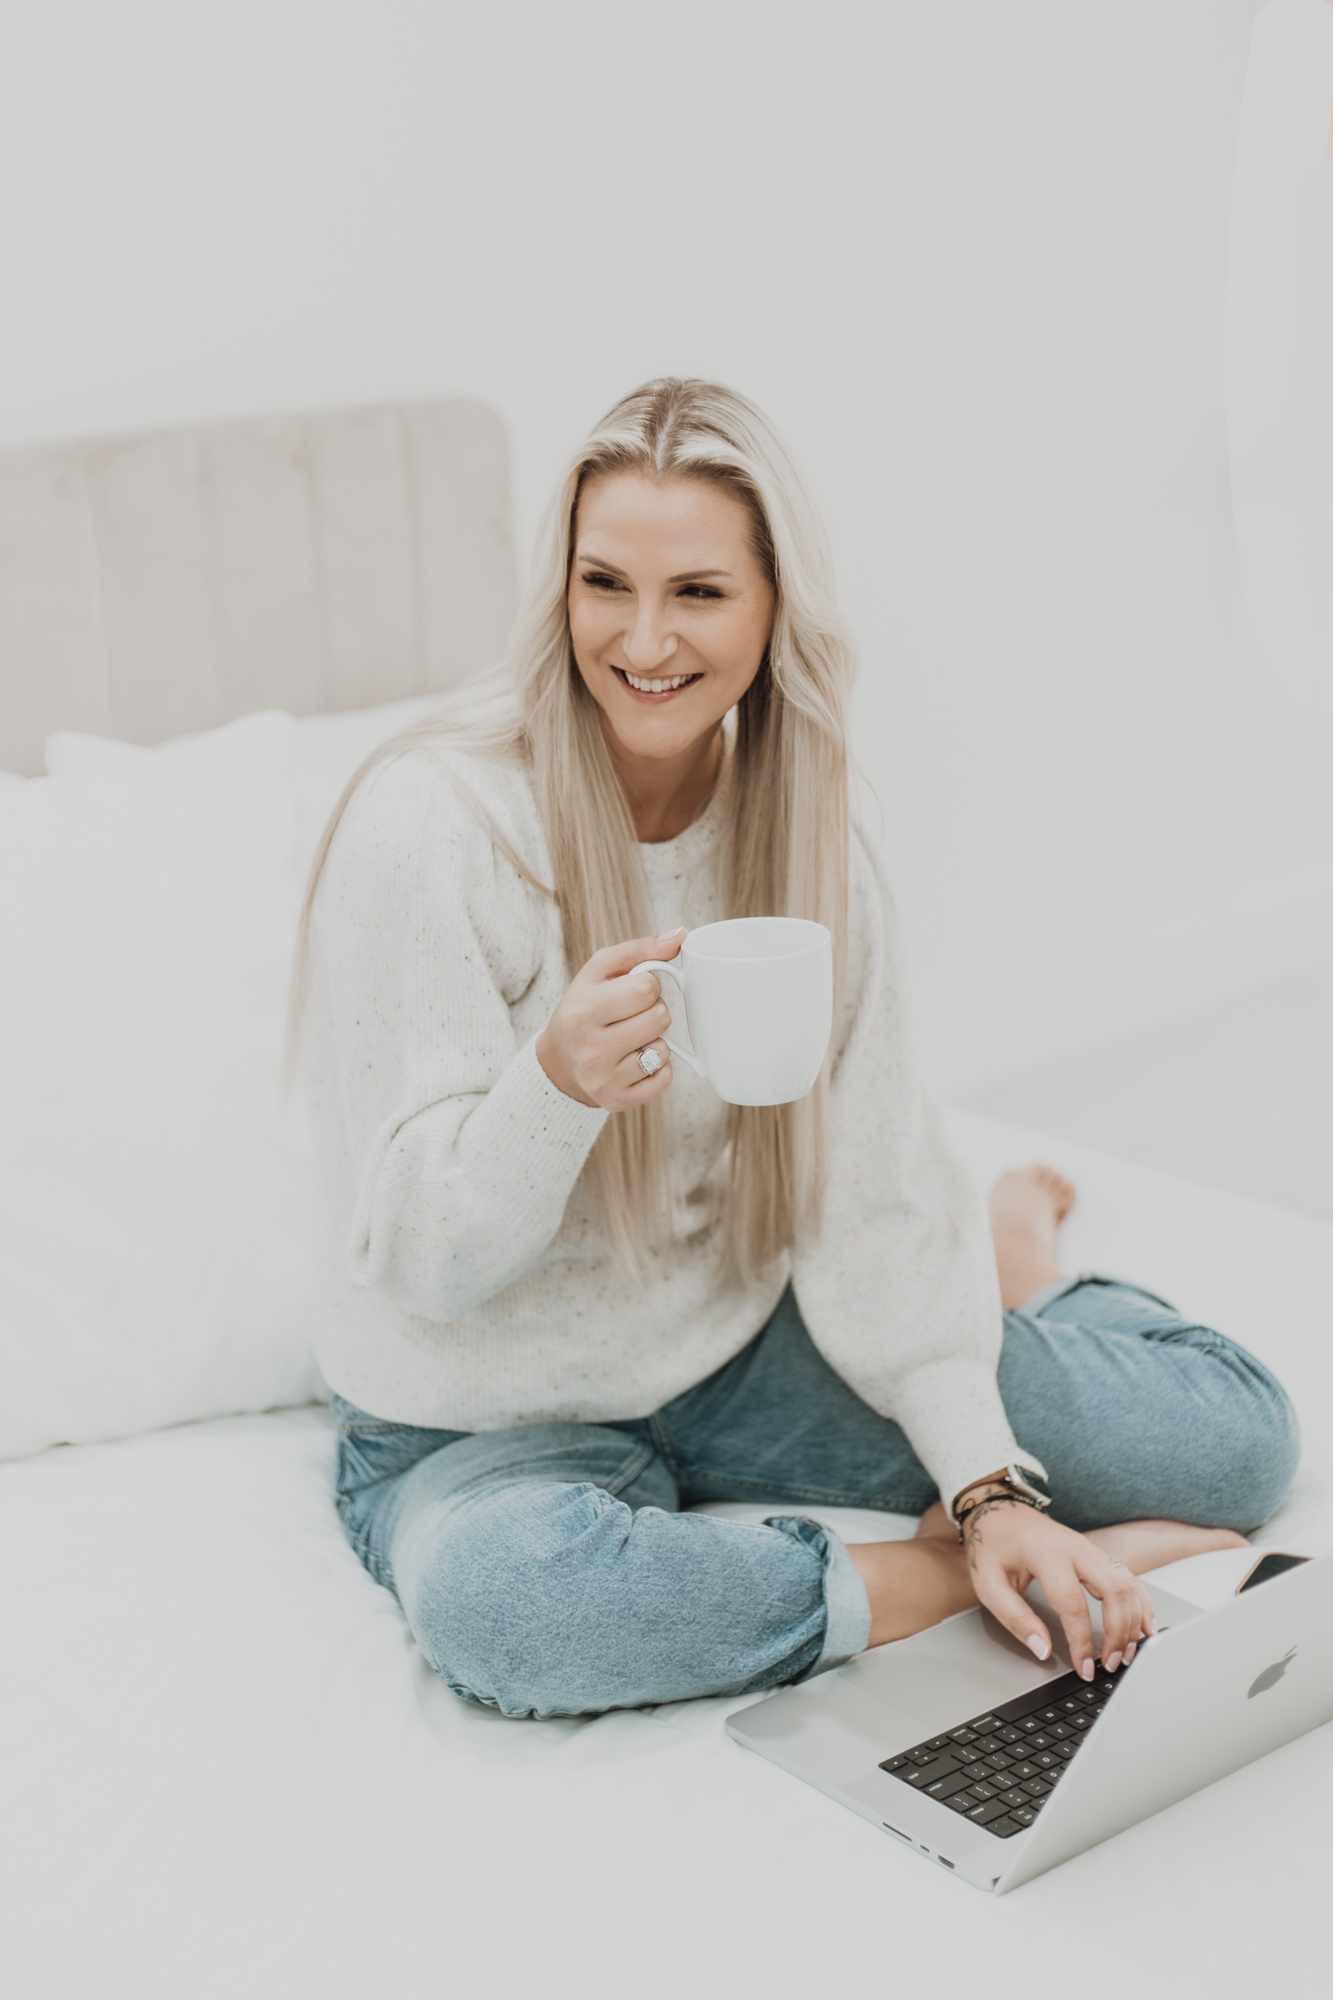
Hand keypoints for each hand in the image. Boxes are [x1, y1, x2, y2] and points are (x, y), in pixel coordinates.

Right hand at [535, 931, 684, 1110]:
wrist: (559, 1060)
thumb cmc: (585, 1006)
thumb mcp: (601, 971)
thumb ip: (641, 950)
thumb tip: (682, 934)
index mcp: (582, 1011)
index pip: (647, 989)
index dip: (647, 986)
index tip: (630, 993)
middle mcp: (589, 1049)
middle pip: (660, 1019)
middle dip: (654, 1012)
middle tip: (631, 1016)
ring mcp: (602, 1080)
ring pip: (663, 1051)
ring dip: (654, 1041)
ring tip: (630, 1040)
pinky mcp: (617, 1101)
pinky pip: (664, 1079)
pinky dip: (657, 1068)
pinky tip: (634, 1061)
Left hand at [961, 1491, 1157, 1680]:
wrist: (998, 1511)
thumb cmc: (992, 1546)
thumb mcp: (988, 1583)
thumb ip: (1015, 1618)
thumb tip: (1042, 1650)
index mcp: (1046, 1554)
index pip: (1073, 1604)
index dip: (1081, 1642)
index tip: (1083, 1668)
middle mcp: (1075, 1548)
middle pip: (1113, 1590)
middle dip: (1119, 1632)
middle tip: (1111, 1663)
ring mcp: (1089, 1548)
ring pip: (1126, 1584)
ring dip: (1133, 1621)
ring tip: (1127, 1654)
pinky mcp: (1096, 1553)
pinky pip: (1128, 1577)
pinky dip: (1141, 1603)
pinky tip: (1145, 1627)